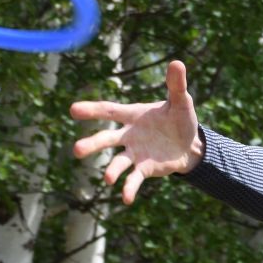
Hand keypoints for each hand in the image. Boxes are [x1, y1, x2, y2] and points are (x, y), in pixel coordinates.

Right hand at [69, 60, 204, 203]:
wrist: (190, 144)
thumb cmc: (180, 119)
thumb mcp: (181, 102)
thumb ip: (176, 85)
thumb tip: (177, 62)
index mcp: (133, 115)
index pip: (109, 111)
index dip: (92, 110)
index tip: (73, 110)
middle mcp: (129, 135)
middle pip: (107, 139)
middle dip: (92, 145)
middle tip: (77, 151)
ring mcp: (135, 153)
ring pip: (118, 162)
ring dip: (112, 170)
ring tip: (107, 178)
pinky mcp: (144, 168)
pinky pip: (134, 179)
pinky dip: (129, 188)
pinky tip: (126, 199)